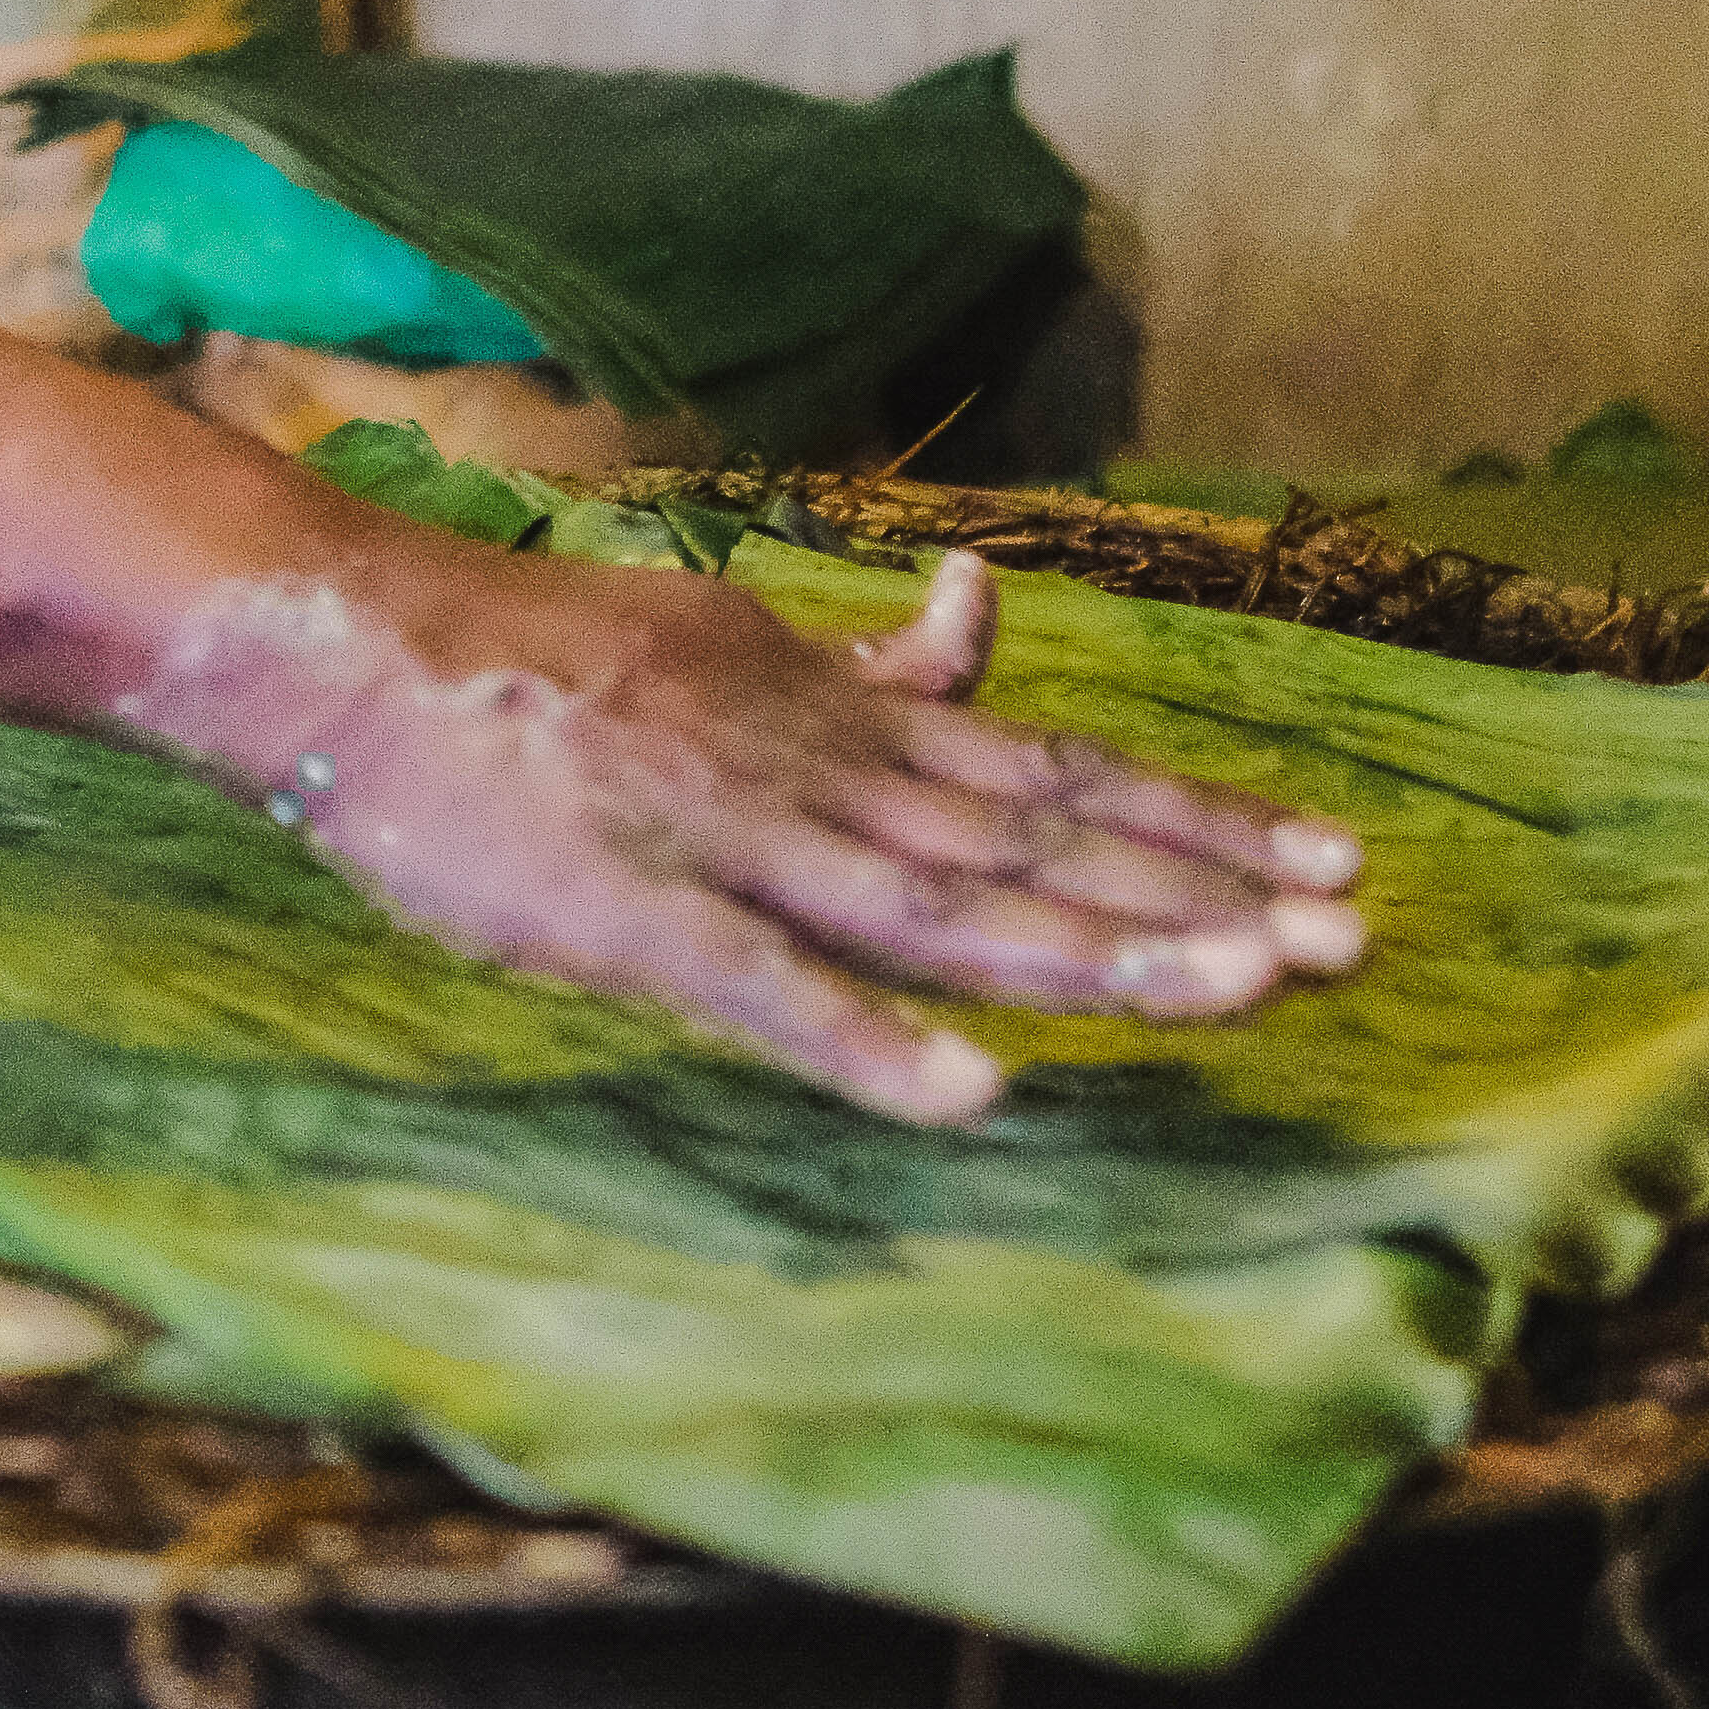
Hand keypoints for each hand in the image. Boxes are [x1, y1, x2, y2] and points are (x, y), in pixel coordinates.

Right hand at [116, 543, 1367, 1121]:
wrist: (355, 641)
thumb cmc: (533, 656)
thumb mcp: (729, 634)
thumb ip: (865, 662)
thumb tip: (983, 611)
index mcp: (835, 714)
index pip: (1052, 774)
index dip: (1197, 822)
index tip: (1334, 862)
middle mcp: (815, 769)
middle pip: (1035, 844)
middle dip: (1198, 892)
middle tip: (1353, 938)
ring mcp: (730, 838)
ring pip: (940, 906)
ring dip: (1092, 952)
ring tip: (1237, 990)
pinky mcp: (630, 914)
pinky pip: (767, 987)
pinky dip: (870, 1040)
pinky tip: (973, 1097)